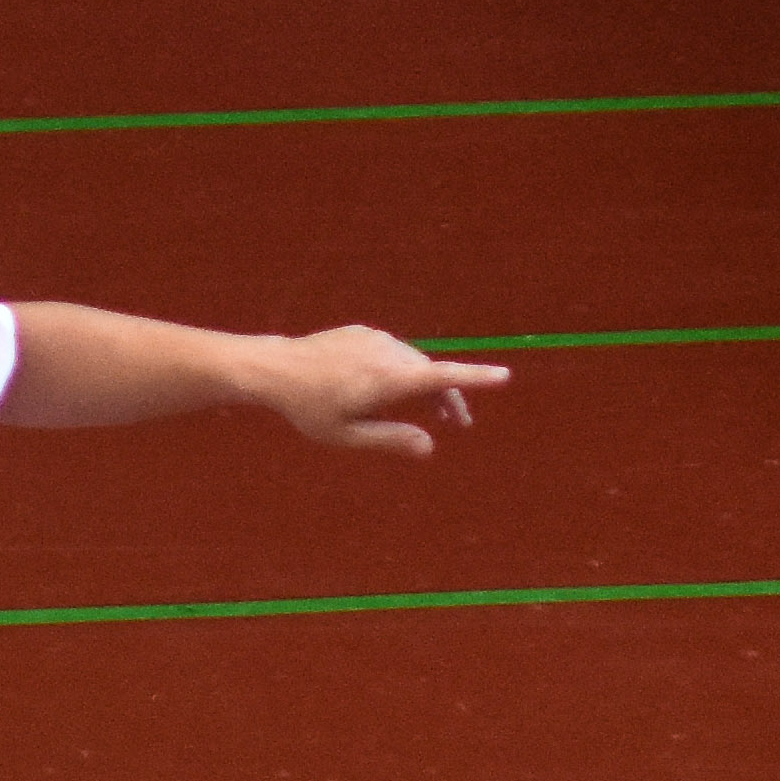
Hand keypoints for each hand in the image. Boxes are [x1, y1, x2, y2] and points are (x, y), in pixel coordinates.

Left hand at [261, 325, 509, 456]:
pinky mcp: (364, 333)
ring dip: (424, 385)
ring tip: (427, 412)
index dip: (474, 378)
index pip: (441, 377)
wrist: (276, 368)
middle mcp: (388, 352)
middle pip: (431, 374)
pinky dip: (402, 371)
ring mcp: (376, 339)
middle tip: (458, 423)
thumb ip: (390, 439)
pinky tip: (388, 391)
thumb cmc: (309, 408)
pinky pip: (393, 354)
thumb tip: (429, 447)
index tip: (503, 377)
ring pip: (413, 363)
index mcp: (389, 379)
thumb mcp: (347, 435)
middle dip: (447, 398)